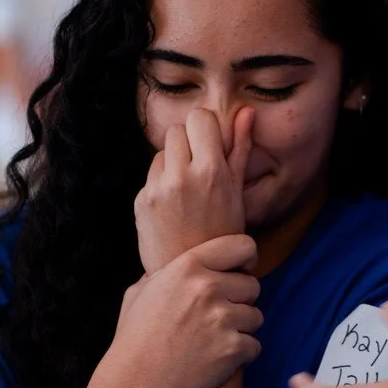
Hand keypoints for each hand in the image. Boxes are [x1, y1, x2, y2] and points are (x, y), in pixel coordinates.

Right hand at [93, 234, 262, 387]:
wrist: (135, 382)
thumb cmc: (134, 337)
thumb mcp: (141, 291)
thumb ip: (165, 272)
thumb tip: (176, 264)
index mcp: (187, 266)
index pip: (242, 246)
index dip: (248, 258)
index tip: (244, 270)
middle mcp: (208, 288)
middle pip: (252, 286)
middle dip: (240, 301)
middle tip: (219, 317)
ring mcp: (222, 319)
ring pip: (256, 316)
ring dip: (242, 328)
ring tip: (216, 339)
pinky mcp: (233, 349)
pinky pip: (255, 345)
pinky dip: (241, 355)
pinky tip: (219, 359)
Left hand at [134, 107, 252, 274]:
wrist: (195, 275)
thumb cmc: (223, 233)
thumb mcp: (238, 191)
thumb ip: (240, 148)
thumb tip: (245, 112)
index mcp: (211, 172)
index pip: (199, 118)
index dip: (205, 129)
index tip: (211, 145)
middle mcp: (182, 177)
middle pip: (177, 130)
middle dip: (188, 143)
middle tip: (199, 169)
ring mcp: (158, 189)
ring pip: (161, 151)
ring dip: (172, 162)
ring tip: (187, 191)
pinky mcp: (141, 201)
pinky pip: (151, 175)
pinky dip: (161, 183)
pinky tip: (174, 206)